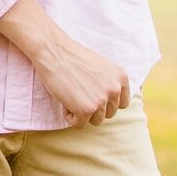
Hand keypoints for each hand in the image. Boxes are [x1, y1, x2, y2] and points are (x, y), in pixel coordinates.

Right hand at [0, 0, 131, 124]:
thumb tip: (110, 102)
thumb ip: (110, 82)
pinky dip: (69, 116)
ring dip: (82, 113)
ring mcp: (102, 100)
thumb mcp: (101, 66)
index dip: (106, 102)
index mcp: (121, 78)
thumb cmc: (72, 57)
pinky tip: (64, 100)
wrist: (53, 51)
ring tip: (71, 96)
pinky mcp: (86, 109)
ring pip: (96, 121)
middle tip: (78, 93)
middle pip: (109, 114)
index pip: (122, 103)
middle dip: (94, 108)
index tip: (93, 94)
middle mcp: (115, 89)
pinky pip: (79, 124)